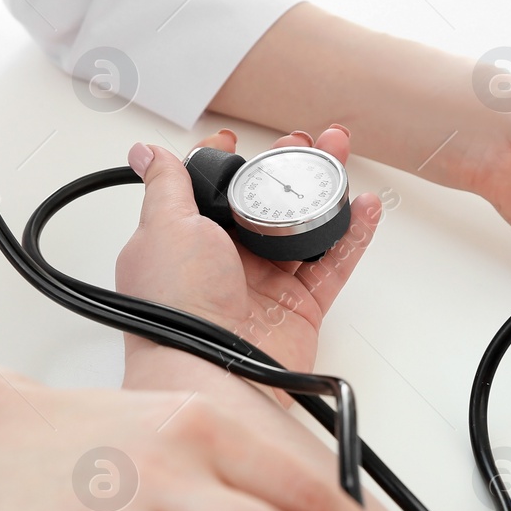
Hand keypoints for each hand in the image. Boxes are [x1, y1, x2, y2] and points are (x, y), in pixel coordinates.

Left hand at [114, 126, 383, 374]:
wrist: (209, 370)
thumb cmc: (177, 306)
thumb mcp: (163, 227)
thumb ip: (166, 185)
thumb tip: (145, 153)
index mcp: (188, 241)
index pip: (213, 193)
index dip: (228, 164)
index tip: (237, 140)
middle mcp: (226, 263)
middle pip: (265, 205)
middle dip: (287, 168)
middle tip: (306, 142)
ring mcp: (266, 285)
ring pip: (304, 228)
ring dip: (325, 190)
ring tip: (339, 156)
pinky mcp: (300, 309)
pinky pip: (332, 265)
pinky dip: (353, 235)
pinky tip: (365, 207)